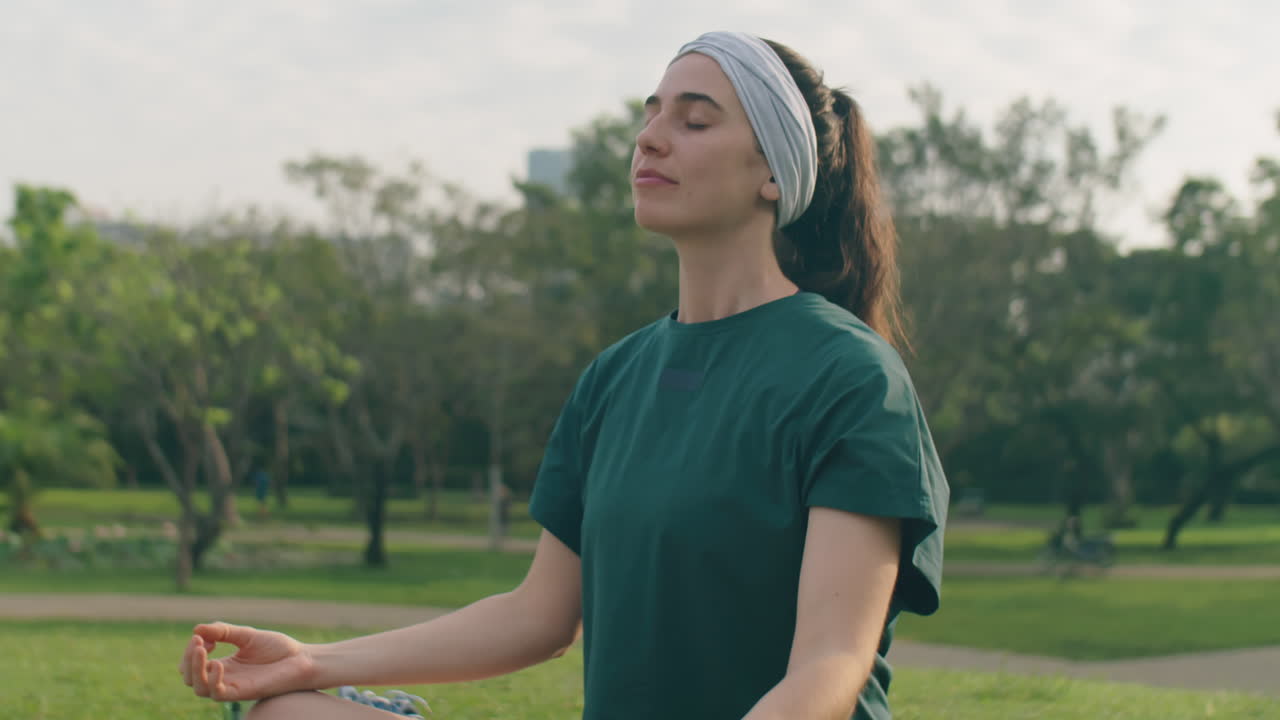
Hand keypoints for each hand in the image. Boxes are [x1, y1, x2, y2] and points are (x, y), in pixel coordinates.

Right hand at [179, 622, 314, 701]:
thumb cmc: (278, 649)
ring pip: (199, 688)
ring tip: (202, 649)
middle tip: (197, 642)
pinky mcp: (243, 692)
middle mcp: (224, 677)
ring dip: (195, 669)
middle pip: (190, 677)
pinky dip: (213, 680)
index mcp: (224, 664)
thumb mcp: (248, 635)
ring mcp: (233, 686)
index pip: (192, 664)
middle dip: (187, 659)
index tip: (201, 635)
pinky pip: (218, 694)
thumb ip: (224, 632)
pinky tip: (219, 663)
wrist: (302, 659)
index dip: (190, 650)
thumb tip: (196, 628)